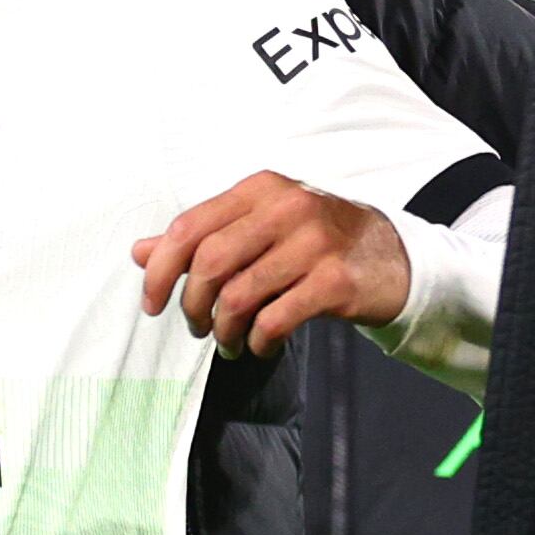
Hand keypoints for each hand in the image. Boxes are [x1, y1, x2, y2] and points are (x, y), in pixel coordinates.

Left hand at [132, 172, 411, 357]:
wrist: (394, 258)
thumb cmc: (315, 243)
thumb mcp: (260, 227)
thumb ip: (202, 237)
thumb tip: (140, 251)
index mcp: (260, 189)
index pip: (189, 227)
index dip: (161, 270)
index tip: (153, 304)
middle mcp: (286, 207)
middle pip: (210, 262)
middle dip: (193, 305)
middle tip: (197, 328)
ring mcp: (314, 242)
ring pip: (239, 295)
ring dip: (225, 331)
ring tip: (229, 343)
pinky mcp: (336, 281)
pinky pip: (275, 319)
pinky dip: (258, 341)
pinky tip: (261, 345)